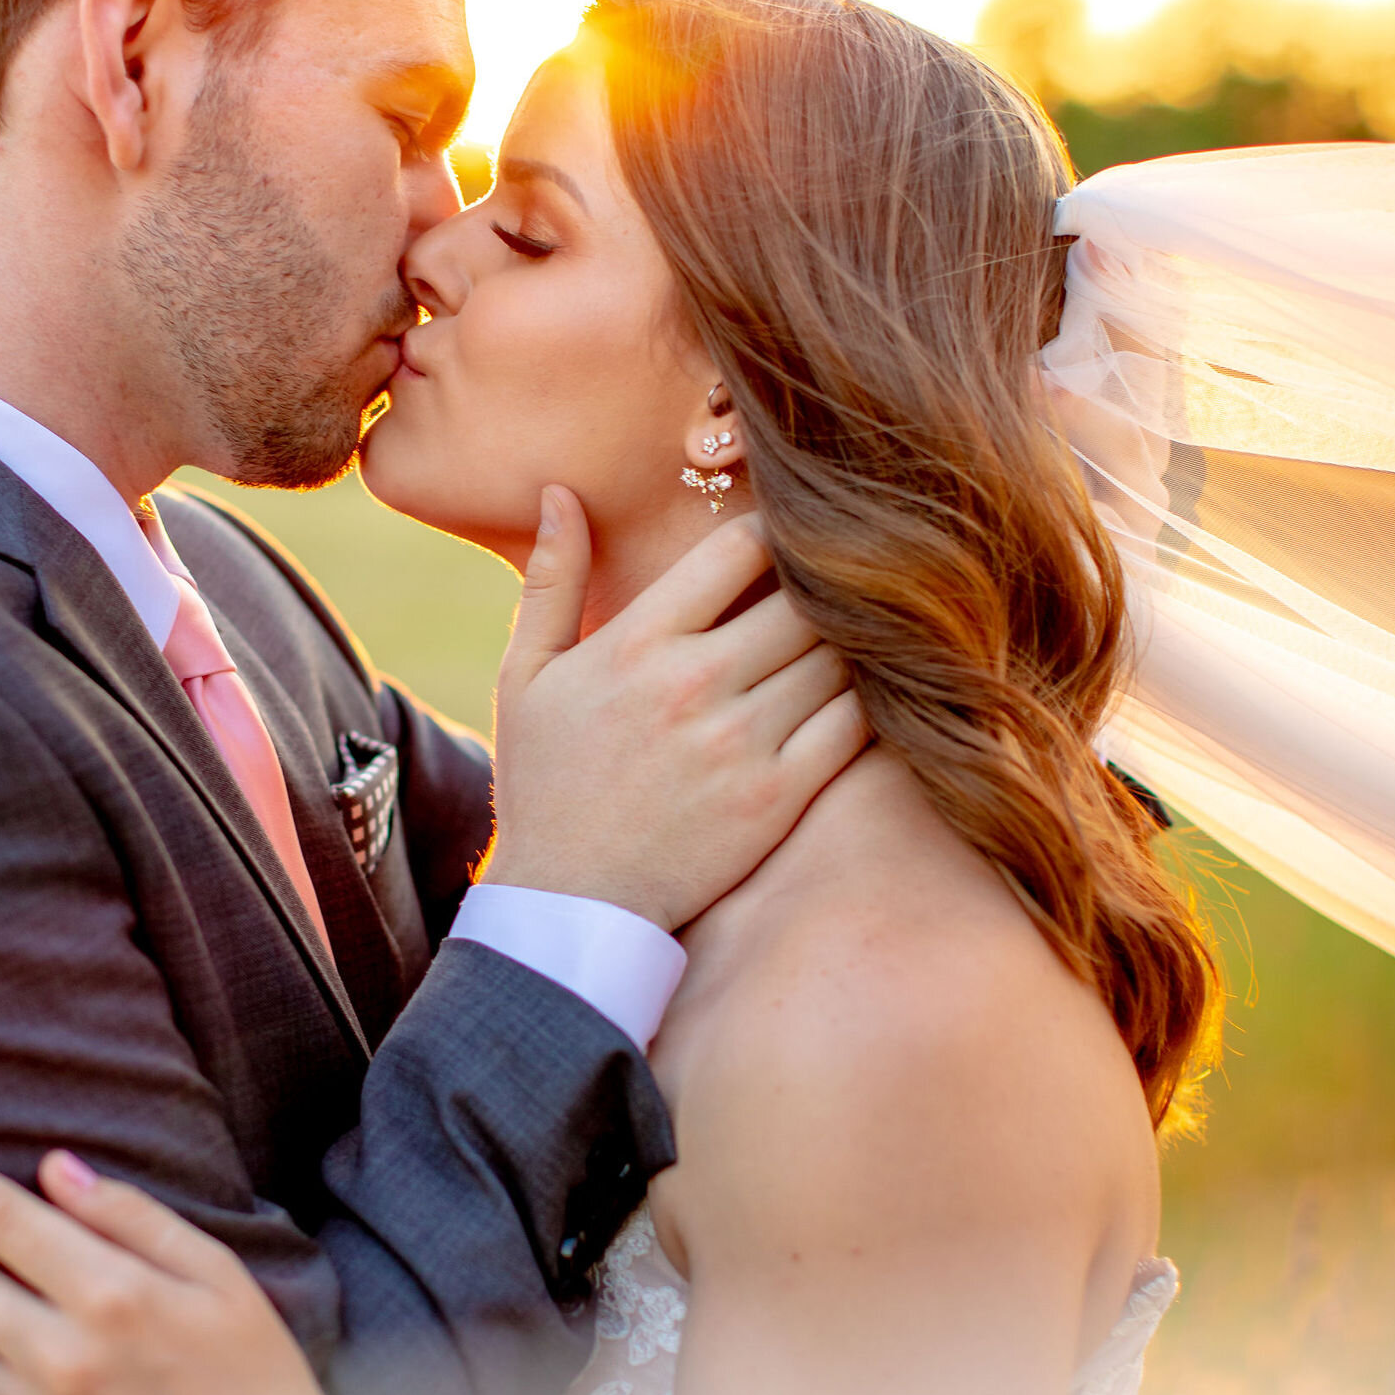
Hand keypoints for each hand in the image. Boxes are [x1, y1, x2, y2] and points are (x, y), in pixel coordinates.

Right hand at [484, 489, 871, 928]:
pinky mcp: (778, 799)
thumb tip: (562, 491)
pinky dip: (869, 702)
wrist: (569, 903)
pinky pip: (854, 726)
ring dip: (852, 642)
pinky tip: (857, 697)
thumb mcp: (525, 675)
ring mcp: (742, 745)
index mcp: (637, 643)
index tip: (781, 544)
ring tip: (852, 640)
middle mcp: (695, 685)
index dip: (774, 534)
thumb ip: (551, 580)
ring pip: (839, 657)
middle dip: (823, 588)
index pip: (741, 548)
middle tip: (834, 590)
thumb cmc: (546, 782)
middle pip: (805, 598)